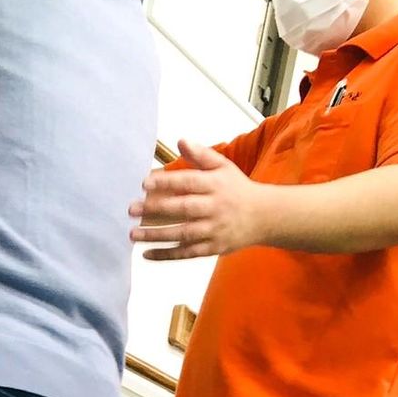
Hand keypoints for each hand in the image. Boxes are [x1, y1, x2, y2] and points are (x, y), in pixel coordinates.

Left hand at [128, 139, 268, 260]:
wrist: (266, 217)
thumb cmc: (236, 189)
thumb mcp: (223, 167)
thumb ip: (201, 155)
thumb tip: (181, 141)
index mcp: (215, 185)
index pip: (188, 182)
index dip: (166, 182)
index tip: (144, 182)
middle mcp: (214, 208)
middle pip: (183, 209)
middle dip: (155, 209)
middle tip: (131, 209)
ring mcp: (214, 230)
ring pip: (183, 234)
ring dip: (156, 235)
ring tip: (132, 233)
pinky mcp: (213, 248)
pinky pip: (188, 253)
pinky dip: (167, 255)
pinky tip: (146, 254)